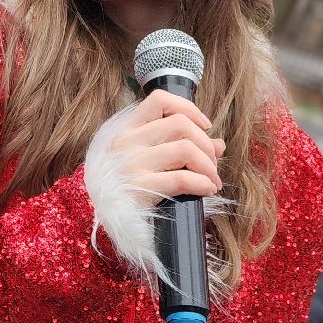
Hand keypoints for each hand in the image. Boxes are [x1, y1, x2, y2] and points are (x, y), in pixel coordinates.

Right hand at [105, 89, 225, 205]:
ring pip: (185, 149)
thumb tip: (218, 144)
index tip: (205, 127)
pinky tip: (206, 190)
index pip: (159, 101)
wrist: (103, 221)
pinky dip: (201, 183)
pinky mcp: (139, 189)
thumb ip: (181, 146)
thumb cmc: (128, 187)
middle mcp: (126, 141)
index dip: (188, 108)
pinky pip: (181, 178)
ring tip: (212, 181)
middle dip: (206, 144)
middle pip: (180, 124)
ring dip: (208, 166)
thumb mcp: (148, 161)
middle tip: (212, 165)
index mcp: (126, 129)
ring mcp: (130, 164)